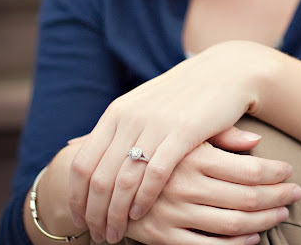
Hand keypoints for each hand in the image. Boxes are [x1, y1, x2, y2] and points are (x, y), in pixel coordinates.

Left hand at [69, 41, 279, 242]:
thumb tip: (74, 144)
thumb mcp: (141, 104)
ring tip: (117, 234)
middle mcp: (130, 118)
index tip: (80, 219)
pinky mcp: (182, 131)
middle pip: (99, 178)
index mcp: (116, 112)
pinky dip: (143, 199)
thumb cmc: (183, 93)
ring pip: (123, 180)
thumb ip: (113, 126)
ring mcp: (155, 124)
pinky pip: (154, 174)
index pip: (83, 164)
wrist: (226, 71)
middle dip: (95, 213)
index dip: (77, 197)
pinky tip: (141, 214)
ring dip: (116, 213)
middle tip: (100, 235)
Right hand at [122, 133, 300, 244]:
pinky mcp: (161, 237)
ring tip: (281, 212)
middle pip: (246, 198)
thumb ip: (221, 135)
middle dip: (278, 196)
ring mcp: (172, 213)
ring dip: (264, 221)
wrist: (105, 177)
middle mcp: (184, 185)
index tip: (291, 171)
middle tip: (297, 192)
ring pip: (232, 224)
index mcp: (192, 155)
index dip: (275, 173)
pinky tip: (253, 237)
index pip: (247, 169)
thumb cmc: (157, 150)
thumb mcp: (185, 134)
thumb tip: (256, 139)